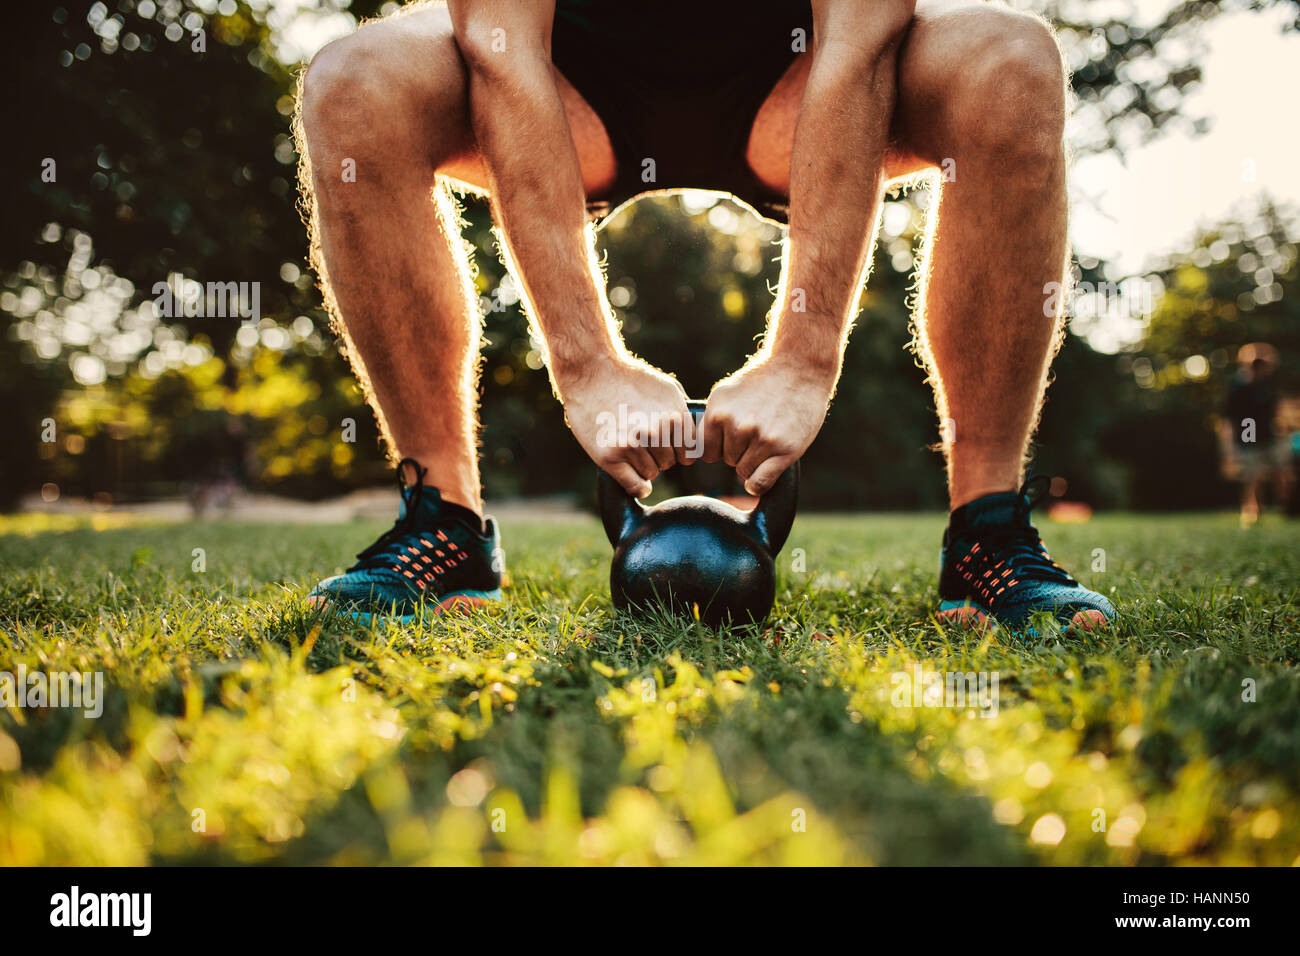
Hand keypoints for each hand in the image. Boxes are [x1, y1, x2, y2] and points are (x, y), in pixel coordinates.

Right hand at [556, 354, 695, 496]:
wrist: (590, 372)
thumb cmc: (629, 379)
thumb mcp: (666, 388)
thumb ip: (683, 413)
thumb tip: (695, 436)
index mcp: (674, 417)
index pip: (688, 453)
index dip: (676, 450)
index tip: (665, 444)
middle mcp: (656, 432)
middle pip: (669, 463)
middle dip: (659, 455)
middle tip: (641, 441)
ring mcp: (632, 444)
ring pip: (651, 473)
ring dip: (643, 465)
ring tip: (629, 446)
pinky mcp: (610, 455)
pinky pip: (635, 485)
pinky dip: (637, 486)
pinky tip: (635, 480)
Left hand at [702, 355, 834, 494]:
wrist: (800, 368)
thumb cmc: (763, 382)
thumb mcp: (727, 393)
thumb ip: (712, 419)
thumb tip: (696, 448)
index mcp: (718, 412)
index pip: (706, 452)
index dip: (719, 448)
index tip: (731, 441)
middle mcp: (737, 426)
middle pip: (728, 461)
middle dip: (740, 452)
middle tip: (758, 431)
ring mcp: (761, 438)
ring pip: (744, 471)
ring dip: (754, 462)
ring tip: (768, 439)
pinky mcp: (784, 449)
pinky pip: (760, 482)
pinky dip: (759, 484)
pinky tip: (764, 474)